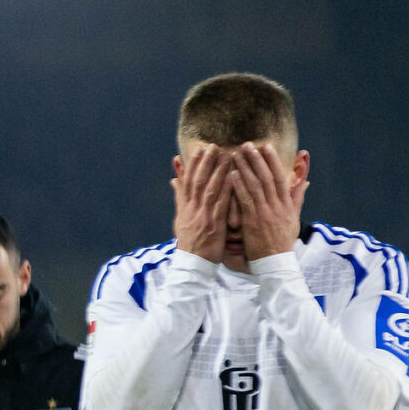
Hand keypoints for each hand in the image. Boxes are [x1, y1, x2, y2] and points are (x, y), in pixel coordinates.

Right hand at [171, 143, 229, 261]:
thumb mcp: (181, 219)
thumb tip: (174, 180)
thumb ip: (180, 198)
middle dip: (205, 162)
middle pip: (198, 181)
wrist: (193, 264)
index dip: (193, 164)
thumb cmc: (190, 242)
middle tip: (213, 146)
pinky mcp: (214, 224)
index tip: (199, 149)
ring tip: (226, 155)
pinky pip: (221, 204)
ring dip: (217, 171)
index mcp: (185, 208)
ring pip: (209, 189)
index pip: (188, 181)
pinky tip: (234, 177)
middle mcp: (192, 209)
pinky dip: (227, 189)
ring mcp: (203, 216)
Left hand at [232, 140, 305, 261]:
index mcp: (286, 203)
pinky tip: (232, 175)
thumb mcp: (294, 217)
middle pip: (267, 177)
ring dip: (245, 168)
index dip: (273, 160)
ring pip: (255, 185)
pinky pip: (246, 200)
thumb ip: (297, 197)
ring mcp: (265, 212)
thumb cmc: (282, 240)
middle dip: (257, 159)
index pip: (280, 177)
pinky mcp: (253, 221)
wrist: (276, 261)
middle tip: (247, 144)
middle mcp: (277, 205)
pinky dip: (239, 186)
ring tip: (236, 154)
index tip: (266, 146)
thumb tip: (304, 180)